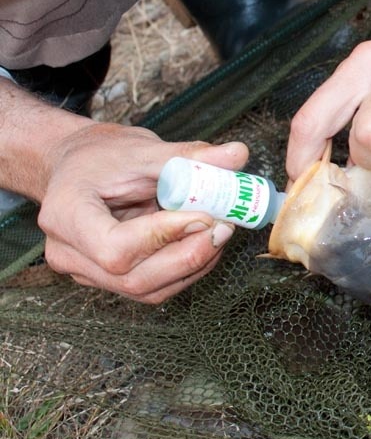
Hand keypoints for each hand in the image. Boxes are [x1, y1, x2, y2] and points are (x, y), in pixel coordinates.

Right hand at [32, 120, 248, 302]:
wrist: (78, 168)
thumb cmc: (101, 156)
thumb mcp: (142, 149)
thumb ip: (188, 156)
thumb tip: (238, 155)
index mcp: (65, 216)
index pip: (114, 247)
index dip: (164, 236)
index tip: (204, 215)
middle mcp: (68, 253)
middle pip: (133, 278)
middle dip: (189, 255)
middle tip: (225, 226)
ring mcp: (86, 271)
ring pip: (147, 289)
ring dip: (194, 265)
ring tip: (219, 231)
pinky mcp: (108, 279)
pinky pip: (152, 287)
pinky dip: (186, 269)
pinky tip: (205, 243)